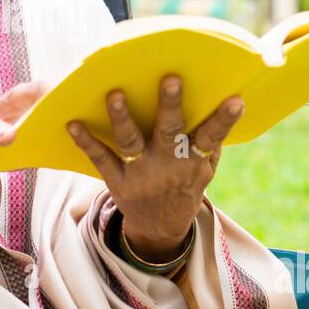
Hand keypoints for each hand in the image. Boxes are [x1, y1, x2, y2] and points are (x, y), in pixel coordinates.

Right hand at [0, 79, 49, 192]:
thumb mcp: (11, 135)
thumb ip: (34, 134)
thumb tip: (71, 138)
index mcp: (6, 109)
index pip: (25, 93)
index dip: (41, 90)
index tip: (60, 89)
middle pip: (5, 103)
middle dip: (28, 99)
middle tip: (44, 108)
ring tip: (9, 138)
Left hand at [66, 74, 243, 260]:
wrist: (160, 229)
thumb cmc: (184, 185)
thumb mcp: (204, 170)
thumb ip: (209, 141)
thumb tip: (217, 98)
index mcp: (193, 162)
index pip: (212, 138)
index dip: (224, 120)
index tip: (236, 100)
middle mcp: (168, 167)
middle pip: (169, 132)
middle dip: (170, 105)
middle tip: (171, 79)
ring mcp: (141, 174)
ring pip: (131, 142)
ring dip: (122, 117)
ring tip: (115, 94)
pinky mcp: (117, 181)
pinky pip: (100, 159)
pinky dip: (86, 141)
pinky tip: (73, 123)